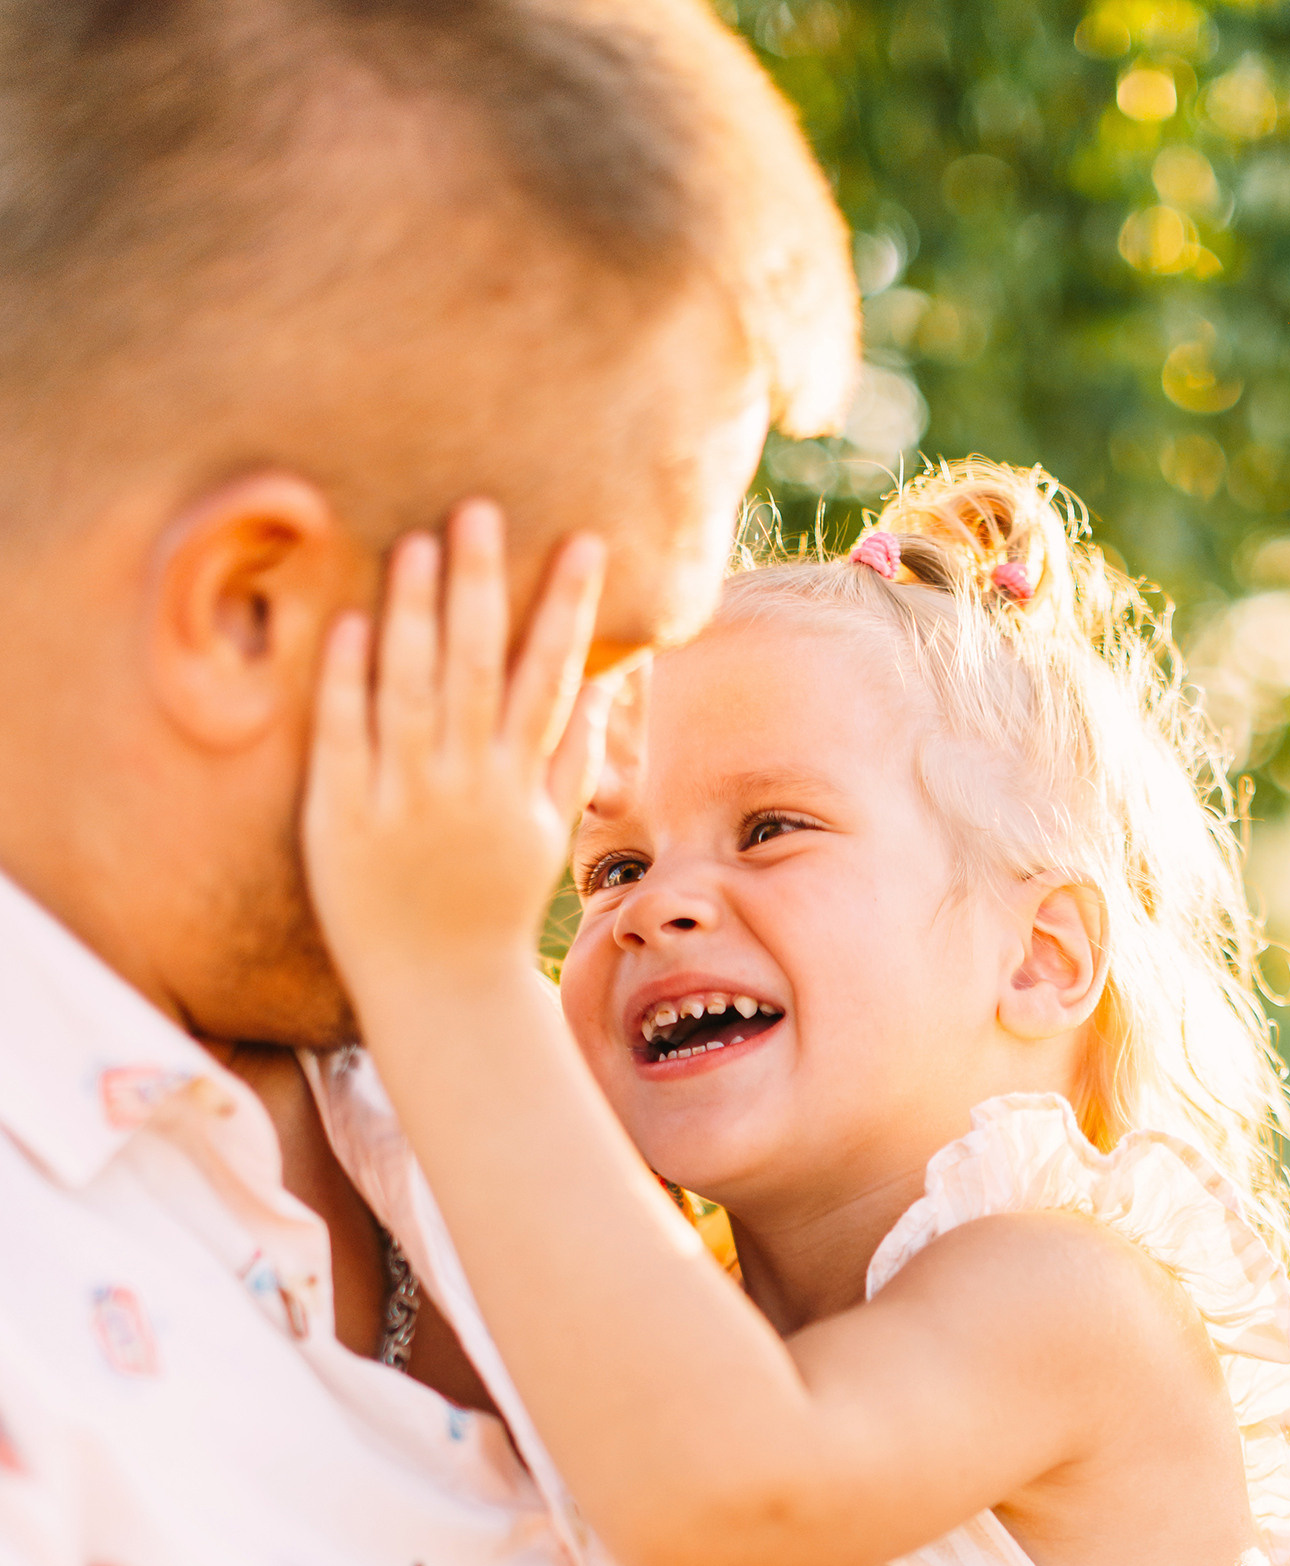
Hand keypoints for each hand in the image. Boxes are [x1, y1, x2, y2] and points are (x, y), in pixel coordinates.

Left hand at [304, 499, 607, 1027]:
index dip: (567, 607)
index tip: (583, 541)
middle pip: (474, 668)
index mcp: (518, 784)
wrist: (437, 988)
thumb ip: (573, 757)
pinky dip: (348, 679)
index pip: (548, 677)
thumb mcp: (547, 836)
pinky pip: (344, 737)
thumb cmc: (491, 907)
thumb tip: (603, 681)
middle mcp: (466, 787)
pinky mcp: (342, 819)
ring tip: (415, 542)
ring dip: (413, 613)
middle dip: (480, 586)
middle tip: (479, 509)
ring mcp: (402, 801)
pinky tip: (351, 622)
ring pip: (410, 691)